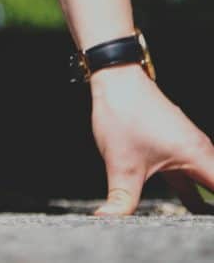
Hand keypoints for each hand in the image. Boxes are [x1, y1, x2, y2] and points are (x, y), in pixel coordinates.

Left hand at [90, 64, 213, 214]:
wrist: (115, 80)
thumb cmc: (124, 114)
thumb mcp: (121, 165)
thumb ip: (121, 198)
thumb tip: (108, 219)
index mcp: (199, 158)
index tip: (209, 229)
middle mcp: (201, 153)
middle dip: (212, 207)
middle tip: (205, 231)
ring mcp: (190, 150)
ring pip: (210, 182)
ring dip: (210, 202)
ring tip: (203, 226)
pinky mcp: (176, 149)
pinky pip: (196, 176)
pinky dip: (198, 193)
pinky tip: (194, 209)